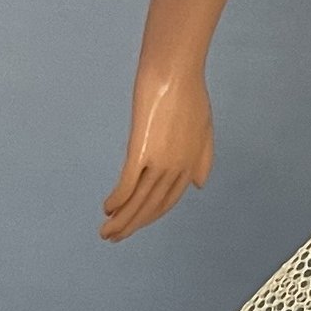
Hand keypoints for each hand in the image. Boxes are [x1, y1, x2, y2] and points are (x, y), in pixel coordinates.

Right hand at [102, 62, 214, 239]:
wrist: (176, 73)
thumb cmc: (189, 95)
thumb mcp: (204, 129)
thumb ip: (203, 158)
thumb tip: (198, 185)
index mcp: (190, 165)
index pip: (169, 201)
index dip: (151, 216)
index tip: (137, 225)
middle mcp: (177, 168)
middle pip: (152, 206)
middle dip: (133, 225)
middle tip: (114, 237)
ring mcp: (160, 161)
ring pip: (139, 200)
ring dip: (122, 219)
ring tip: (106, 232)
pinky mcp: (142, 150)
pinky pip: (128, 182)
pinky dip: (118, 198)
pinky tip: (107, 208)